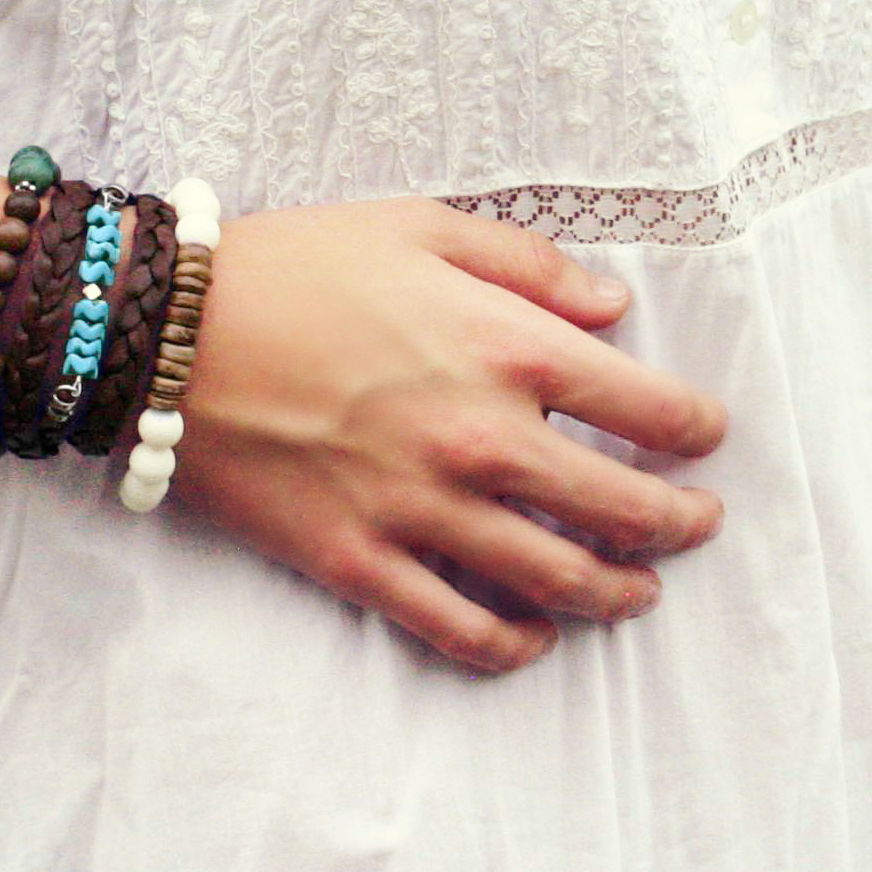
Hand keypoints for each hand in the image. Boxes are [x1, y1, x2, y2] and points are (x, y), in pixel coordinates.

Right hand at [158, 196, 726, 674]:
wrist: (165, 331)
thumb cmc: (298, 264)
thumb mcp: (425, 227)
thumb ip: (532, 268)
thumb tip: (614, 309)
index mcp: (510, 350)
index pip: (649, 408)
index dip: (696, 428)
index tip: (706, 436)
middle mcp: (483, 440)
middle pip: (621, 508)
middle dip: (679, 523)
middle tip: (699, 523)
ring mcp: (422, 510)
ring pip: (555, 579)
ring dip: (616, 592)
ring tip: (640, 591)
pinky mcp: (359, 561)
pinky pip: (457, 627)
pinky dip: (510, 645)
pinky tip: (536, 640)